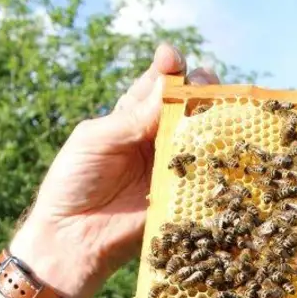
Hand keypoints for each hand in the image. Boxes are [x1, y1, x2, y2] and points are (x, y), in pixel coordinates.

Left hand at [11, 44, 218, 297]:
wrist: (72, 238)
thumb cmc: (74, 183)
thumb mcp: (96, 140)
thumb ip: (133, 115)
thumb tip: (170, 83)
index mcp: (131, 117)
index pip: (158, 85)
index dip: (169, 69)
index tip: (173, 58)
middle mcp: (156, 137)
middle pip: (188, 105)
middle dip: (199, 89)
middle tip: (202, 83)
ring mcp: (172, 166)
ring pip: (203, 135)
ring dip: (214, 120)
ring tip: (217, 109)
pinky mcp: (183, 195)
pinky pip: (206, 174)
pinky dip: (217, 160)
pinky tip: (224, 146)